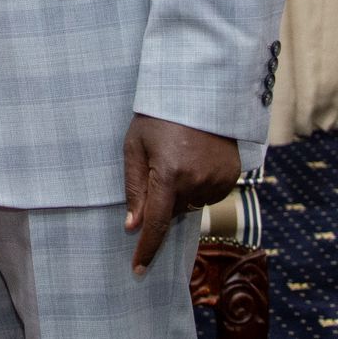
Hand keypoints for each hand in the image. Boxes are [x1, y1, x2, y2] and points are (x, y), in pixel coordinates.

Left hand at [122, 113, 239, 273]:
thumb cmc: (157, 117)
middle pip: (171, 212)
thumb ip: (134, 187)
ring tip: (176, 157)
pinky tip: (193, 160)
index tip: (137, 268)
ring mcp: (218, 181)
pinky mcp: (232, 178)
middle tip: (157, 167)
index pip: (155, 222)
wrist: (198, 95)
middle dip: (160, 200)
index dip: (146, 247)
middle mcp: (196, 182)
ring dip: (179, 192)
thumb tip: (132, 226)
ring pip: (190, 205)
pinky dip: (197, 186)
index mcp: (168, 174)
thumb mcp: (135, 146)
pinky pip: (208, 195)